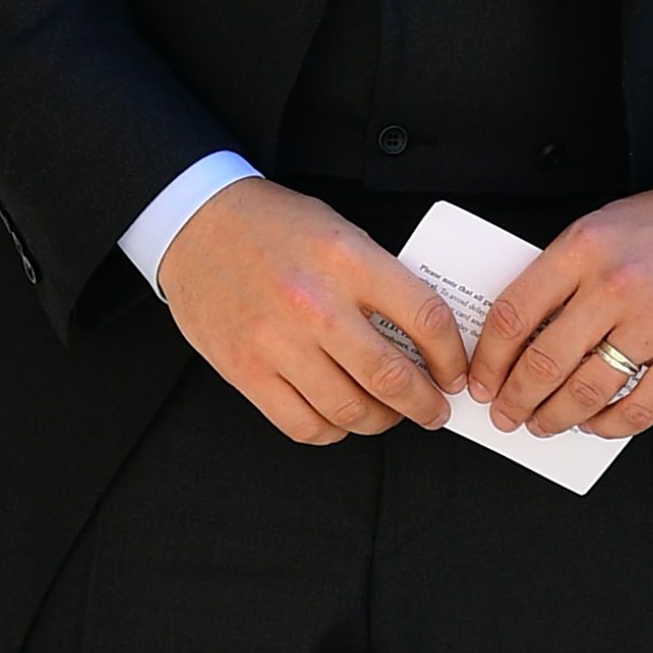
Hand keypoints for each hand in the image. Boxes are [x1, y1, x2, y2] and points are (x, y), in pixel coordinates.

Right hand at [157, 176, 468, 444]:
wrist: (196, 223)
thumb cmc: (272, 225)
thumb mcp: (340, 232)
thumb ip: (379, 279)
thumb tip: (421, 334)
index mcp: (348, 260)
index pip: (425, 318)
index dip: (451, 355)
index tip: (455, 371)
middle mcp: (315, 304)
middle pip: (391, 377)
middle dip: (426, 404)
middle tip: (435, 410)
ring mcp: (277, 342)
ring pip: (349, 410)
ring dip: (381, 421)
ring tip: (389, 414)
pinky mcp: (245, 371)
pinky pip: (303, 424)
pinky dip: (332, 430)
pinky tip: (340, 417)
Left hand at [463, 185, 652, 441]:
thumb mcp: (605, 226)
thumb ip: (564, 274)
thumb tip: (521, 334)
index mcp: (585, 247)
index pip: (514, 315)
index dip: (489, 360)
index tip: (482, 380)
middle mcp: (616, 286)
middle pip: (543, 362)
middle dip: (516, 399)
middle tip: (508, 412)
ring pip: (584, 392)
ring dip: (554, 418)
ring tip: (544, 423)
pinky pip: (637, 409)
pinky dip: (607, 426)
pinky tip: (594, 423)